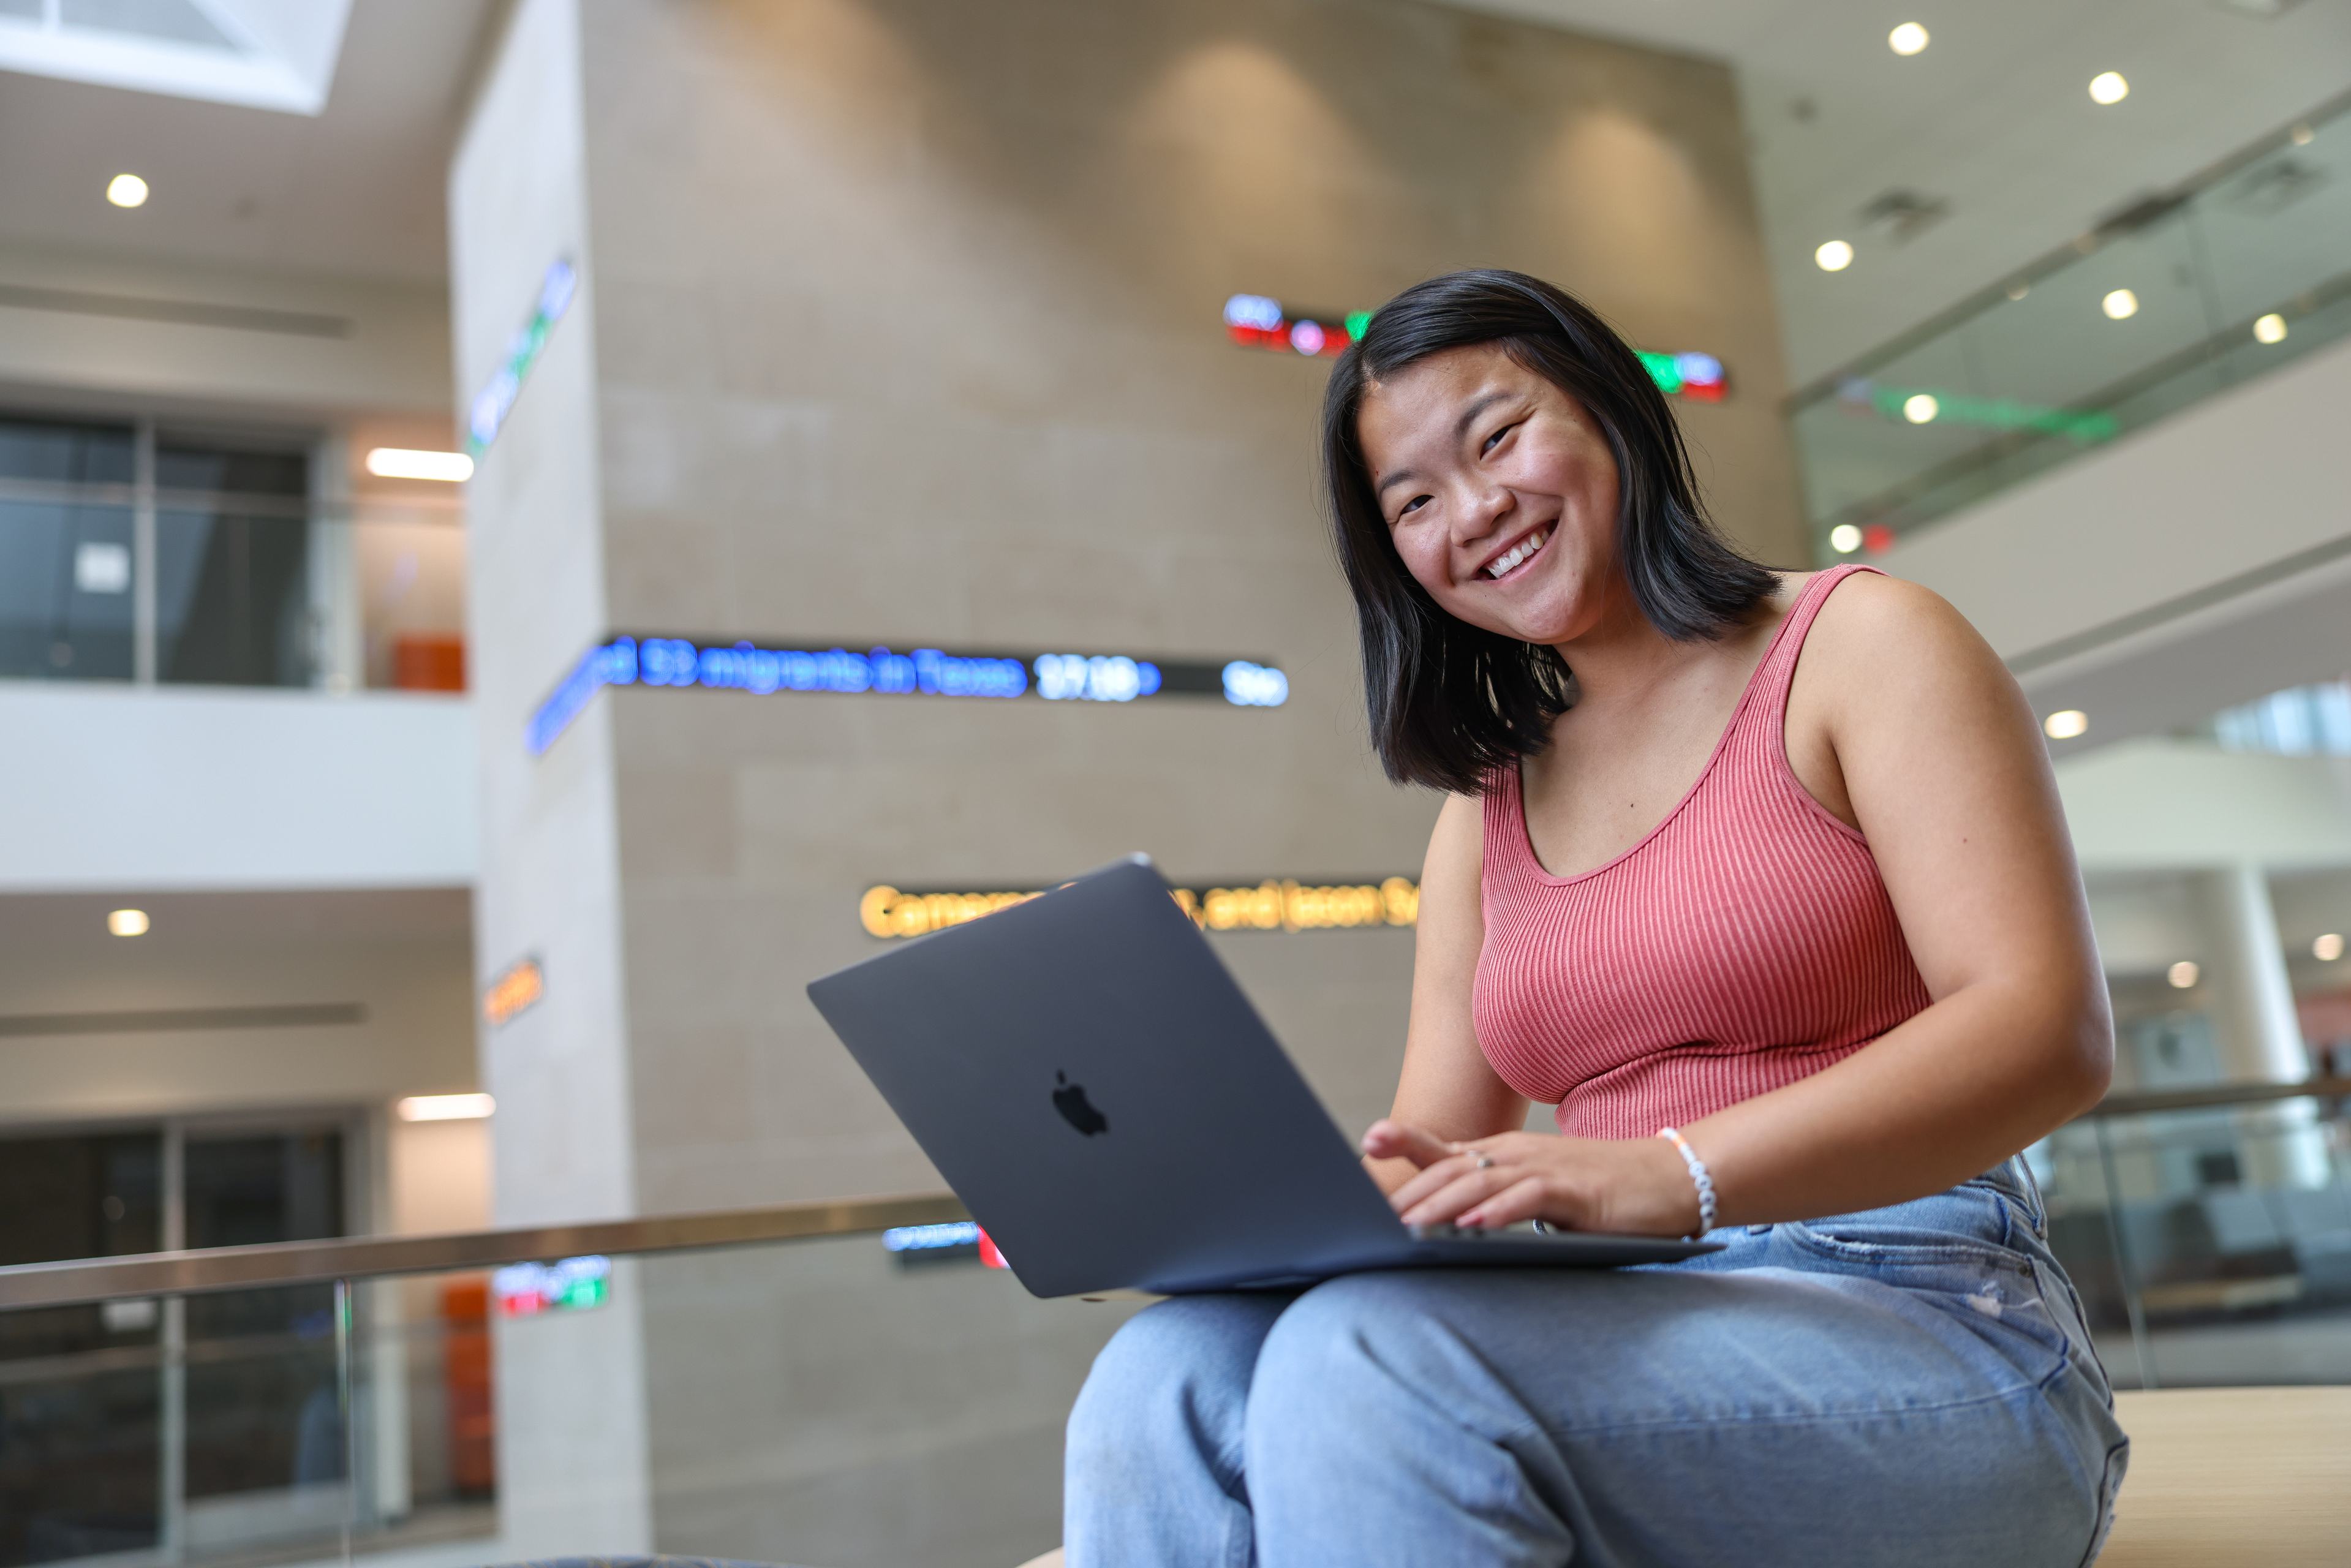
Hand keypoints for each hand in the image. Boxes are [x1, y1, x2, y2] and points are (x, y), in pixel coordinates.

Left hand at [1360, 1119, 1702, 1236]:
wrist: (1671, 1178)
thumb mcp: (1541, 1192)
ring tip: (1408, 1224)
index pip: (1448, 1150)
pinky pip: (1529, 1199)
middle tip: (1371, 1214)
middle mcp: (1520, 1154)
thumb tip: (1458, 1225)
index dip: (1407, 1143)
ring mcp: (1546, 1169)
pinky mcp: (1575, 1190)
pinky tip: (1473, 1226)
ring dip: (1442, 1204)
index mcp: (1507, 1154)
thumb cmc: (1603, 1191)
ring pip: (1482, 1182)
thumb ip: (1500, 1202)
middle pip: (1453, 1167)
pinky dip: (1498, 1212)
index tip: (1367, 1140)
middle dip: (1411, 1189)